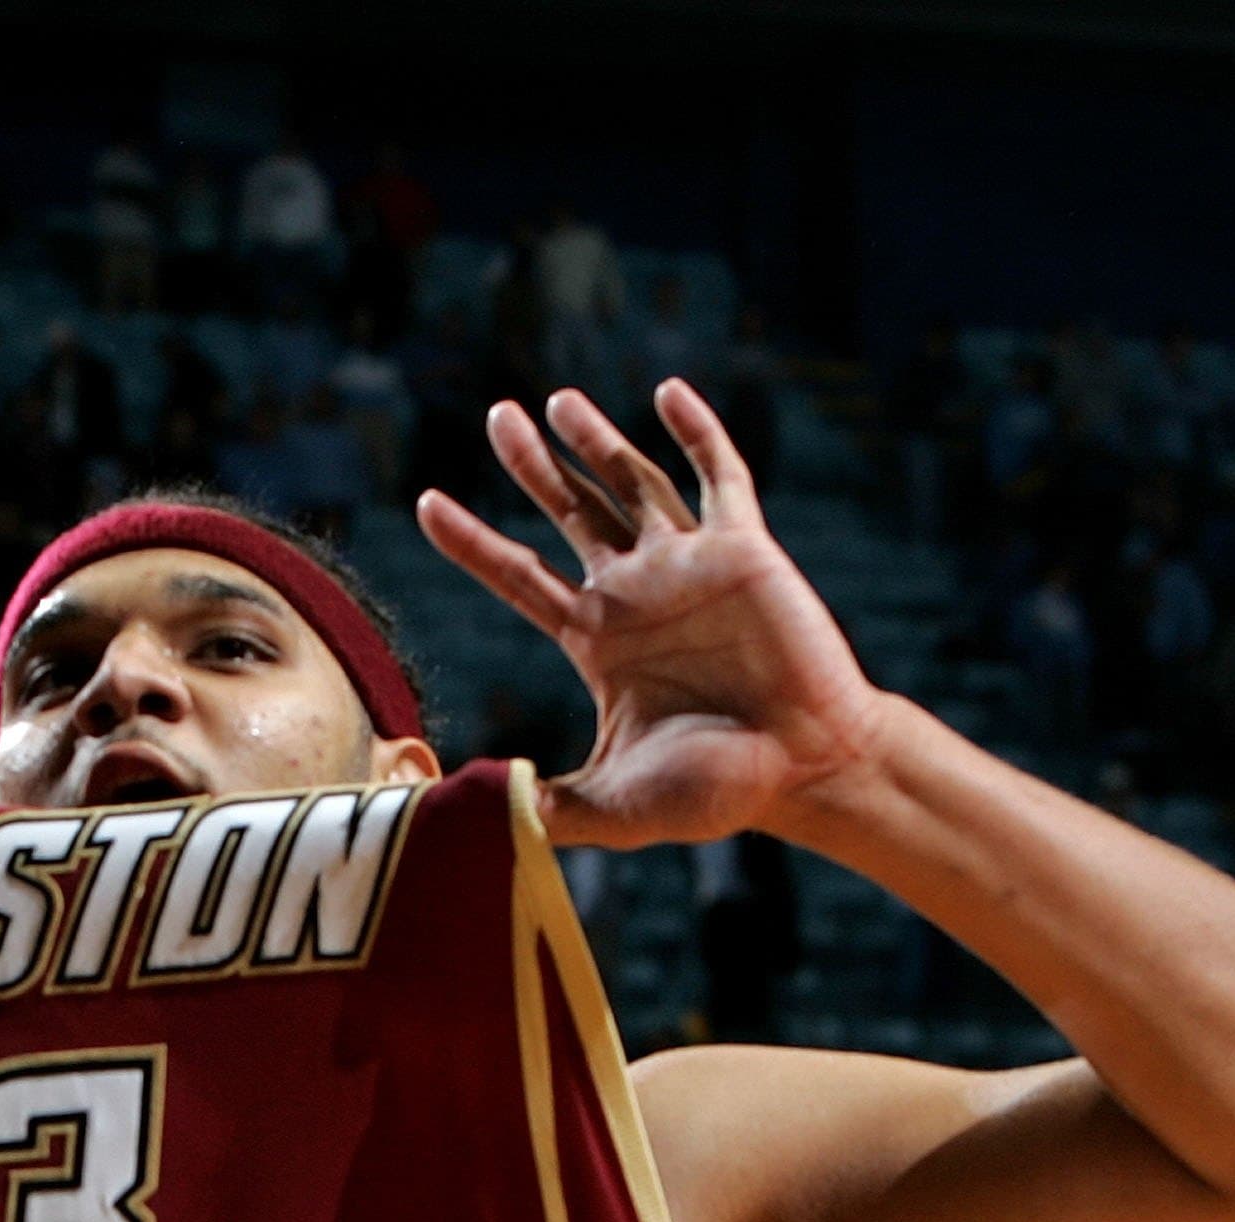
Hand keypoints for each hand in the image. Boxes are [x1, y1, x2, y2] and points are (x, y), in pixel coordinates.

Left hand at [416, 381, 888, 849]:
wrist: (809, 770)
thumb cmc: (718, 791)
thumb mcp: (612, 804)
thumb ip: (544, 805)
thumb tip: (468, 817)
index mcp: (597, 640)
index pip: (517, 578)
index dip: (471, 541)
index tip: (425, 502)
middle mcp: (636, 593)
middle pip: (569, 511)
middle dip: (532, 464)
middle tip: (497, 417)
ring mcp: (688, 566)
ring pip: (631, 484)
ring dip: (597, 441)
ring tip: (558, 400)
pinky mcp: (744, 550)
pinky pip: (719, 476)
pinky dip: (696, 432)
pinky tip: (668, 393)